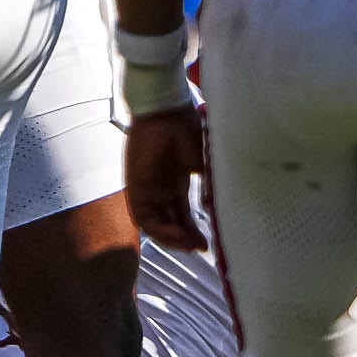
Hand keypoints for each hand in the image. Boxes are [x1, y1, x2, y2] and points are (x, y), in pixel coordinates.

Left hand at [123, 107, 209, 252]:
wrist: (165, 109)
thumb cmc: (186, 126)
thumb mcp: (204, 159)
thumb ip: (210, 181)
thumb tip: (220, 203)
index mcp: (176, 180)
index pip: (182, 212)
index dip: (194, 228)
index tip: (208, 240)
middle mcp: (160, 188)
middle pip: (170, 221)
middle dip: (185, 238)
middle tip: (202, 247)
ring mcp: (147, 188)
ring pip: (157, 223)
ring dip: (173, 238)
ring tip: (191, 245)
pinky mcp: (136, 187)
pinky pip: (145, 217)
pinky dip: (161, 230)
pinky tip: (177, 236)